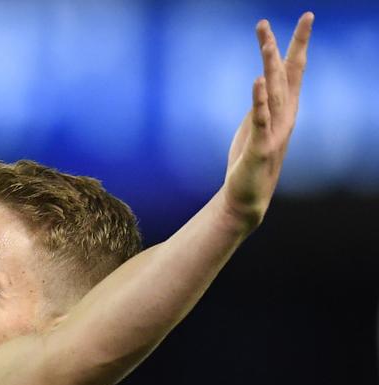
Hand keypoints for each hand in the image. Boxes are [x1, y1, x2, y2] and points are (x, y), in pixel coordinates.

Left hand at [222, 13, 312, 231]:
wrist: (247, 196)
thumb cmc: (251, 160)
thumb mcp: (255, 124)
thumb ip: (261, 102)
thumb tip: (263, 80)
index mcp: (285, 109)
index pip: (294, 69)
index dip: (299, 43)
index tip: (307, 16)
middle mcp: (285, 116)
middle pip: (286, 75)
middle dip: (285, 46)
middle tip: (282, 19)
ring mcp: (274, 131)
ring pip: (275, 93)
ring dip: (270, 67)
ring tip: (266, 43)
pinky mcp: (259, 147)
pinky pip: (259, 119)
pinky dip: (259, 100)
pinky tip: (256, 81)